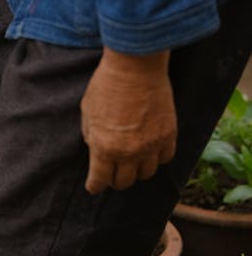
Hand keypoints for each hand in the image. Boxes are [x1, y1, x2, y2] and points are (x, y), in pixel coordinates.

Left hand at [80, 48, 176, 193]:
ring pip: (146, 174)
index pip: (100, 180)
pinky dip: (157, 159)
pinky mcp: (168, 135)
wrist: (134, 68)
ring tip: (131, 164)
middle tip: (111, 174)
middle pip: (124, 182)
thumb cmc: (105, 86)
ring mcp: (151, 145)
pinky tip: (150, 152)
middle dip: (115, 180)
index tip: (94, 187)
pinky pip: (165, 159)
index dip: (95, 186)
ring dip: (137, 171)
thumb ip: (92, 136)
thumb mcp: (87, 113)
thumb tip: (96, 149)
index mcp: (104, 147)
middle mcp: (129, 152)